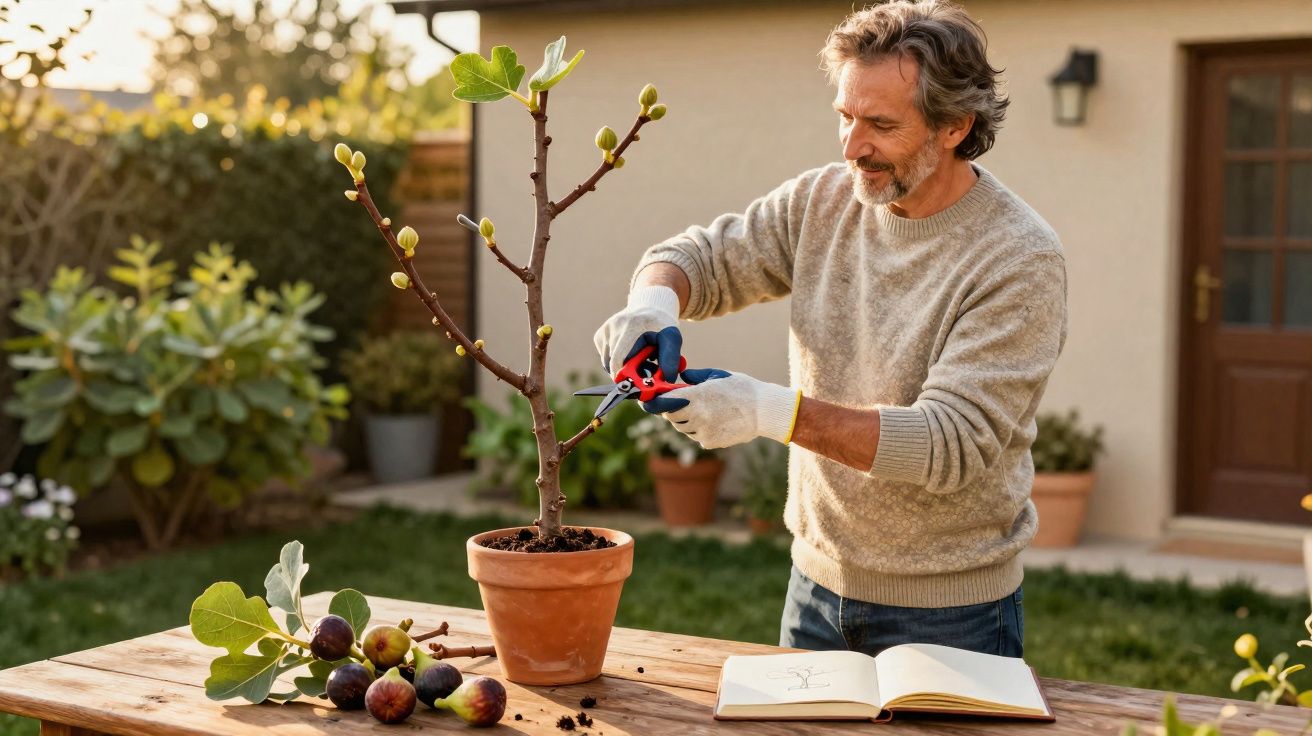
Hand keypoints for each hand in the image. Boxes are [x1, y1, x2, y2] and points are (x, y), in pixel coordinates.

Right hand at [593, 285, 682, 381]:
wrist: (650, 307)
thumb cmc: (662, 326)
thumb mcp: (672, 339)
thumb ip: (670, 359)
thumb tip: (667, 380)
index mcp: (632, 326)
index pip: (620, 360)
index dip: (626, 376)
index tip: (639, 382)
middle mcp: (614, 326)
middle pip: (614, 364)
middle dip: (629, 373)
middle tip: (646, 371)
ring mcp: (605, 330)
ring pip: (608, 363)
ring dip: (623, 367)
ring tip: (641, 360)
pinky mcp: (600, 335)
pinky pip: (605, 357)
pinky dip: (617, 361)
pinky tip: (630, 353)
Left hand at [643, 368, 799, 448]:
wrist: (764, 412)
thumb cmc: (742, 389)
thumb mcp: (718, 375)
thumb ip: (694, 376)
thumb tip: (679, 377)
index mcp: (696, 396)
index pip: (663, 401)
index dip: (654, 401)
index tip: (649, 399)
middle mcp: (696, 416)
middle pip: (670, 416)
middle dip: (671, 409)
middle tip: (680, 402)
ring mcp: (702, 431)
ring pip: (682, 427)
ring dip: (685, 419)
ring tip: (704, 410)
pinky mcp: (709, 442)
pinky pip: (695, 436)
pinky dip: (699, 429)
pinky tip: (714, 420)